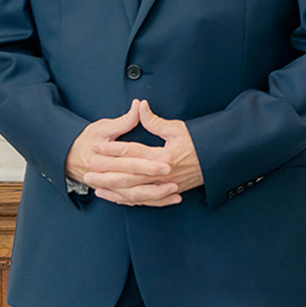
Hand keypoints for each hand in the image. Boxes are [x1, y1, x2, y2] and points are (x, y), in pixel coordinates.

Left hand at [84, 99, 202, 206]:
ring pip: (133, 192)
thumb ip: (155, 121)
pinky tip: (114, 197)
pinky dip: (127, 199)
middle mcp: (162, 174)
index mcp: (163, 156)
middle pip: (128, 176)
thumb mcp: (178, 128)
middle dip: (105, 174)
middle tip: (87, 171)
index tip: (96, 146)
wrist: (218, 161)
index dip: (112, 149)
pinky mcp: (167, 193)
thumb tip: (140, 106)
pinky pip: (143, 200)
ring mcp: (164, 187)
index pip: (132, 152)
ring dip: (113, 190)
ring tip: (95, 187)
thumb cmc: (199, 142)